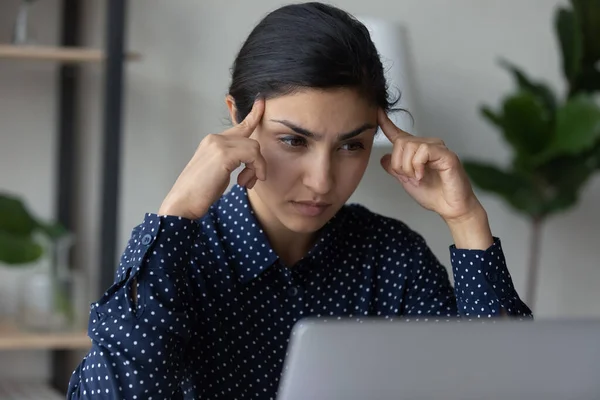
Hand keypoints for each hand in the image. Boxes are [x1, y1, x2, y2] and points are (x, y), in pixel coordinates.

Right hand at [158, 99, 265, 218]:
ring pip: (254, 147)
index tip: (261, 102)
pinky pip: (253, 155)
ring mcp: (218, 144)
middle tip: (250, 180)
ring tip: (245, 183)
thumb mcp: (218, 172)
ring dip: (256, 168)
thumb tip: (251, 161)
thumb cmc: (200, 193)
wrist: (183, 203)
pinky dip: (255, 169)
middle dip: (257, 162)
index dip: (253, 115)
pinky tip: (246, 182)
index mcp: (212, 141)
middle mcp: (214, 138)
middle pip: (251, 140)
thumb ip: (232, 160)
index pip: (239, 126)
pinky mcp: (223, 154)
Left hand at [378, 109, 481, 222]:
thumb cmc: (434, 195)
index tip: (377, 111)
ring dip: (408, 167)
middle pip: (400, 142)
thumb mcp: (406, 182)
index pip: (399, 134)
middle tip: (410, 177)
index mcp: (417, 152)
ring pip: (410, 146)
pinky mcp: (446, 154)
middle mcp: (427, 146)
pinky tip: (422, 175)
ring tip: (418, 178)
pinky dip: (418, 165)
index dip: (386, 123)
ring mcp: (437, 148)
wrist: (450, 208)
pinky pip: (423, 151)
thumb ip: (395, 169)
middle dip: (399, 164)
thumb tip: (385, 158)